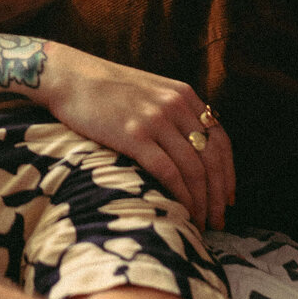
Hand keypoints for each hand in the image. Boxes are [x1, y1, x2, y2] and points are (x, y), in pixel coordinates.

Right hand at [39, 45, 234, 230]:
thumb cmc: (105, 89)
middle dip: (218, 195)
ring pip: (193, 169)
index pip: (220, 140)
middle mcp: (175, 105)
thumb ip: (173, 111)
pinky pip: (168, 172)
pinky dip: (180, 195)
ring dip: (201, 201)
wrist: (69, 76)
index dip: (228, 173)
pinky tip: (180, 211)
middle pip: (212, 159)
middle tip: (218, 220)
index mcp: (183, 94)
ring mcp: (155, 119)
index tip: (227, 198)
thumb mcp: (149, 90)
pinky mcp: (134, 135)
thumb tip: (191, 147)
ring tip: (200, 222)